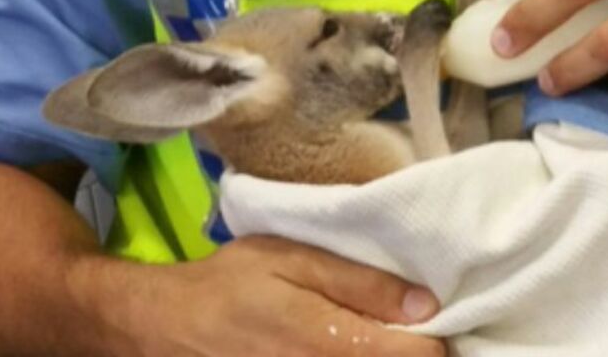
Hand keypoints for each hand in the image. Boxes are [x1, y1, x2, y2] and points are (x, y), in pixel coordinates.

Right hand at [76, 234, 447, 356]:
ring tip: (386, 342)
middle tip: (417, 333)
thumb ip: (358, 282)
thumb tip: (425, 304)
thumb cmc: (231, 284)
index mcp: (327, 342)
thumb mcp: (292, 260)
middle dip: (414, 355)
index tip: (443, 322)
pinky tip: (355, 350)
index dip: (438, 342)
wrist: (165, 331)